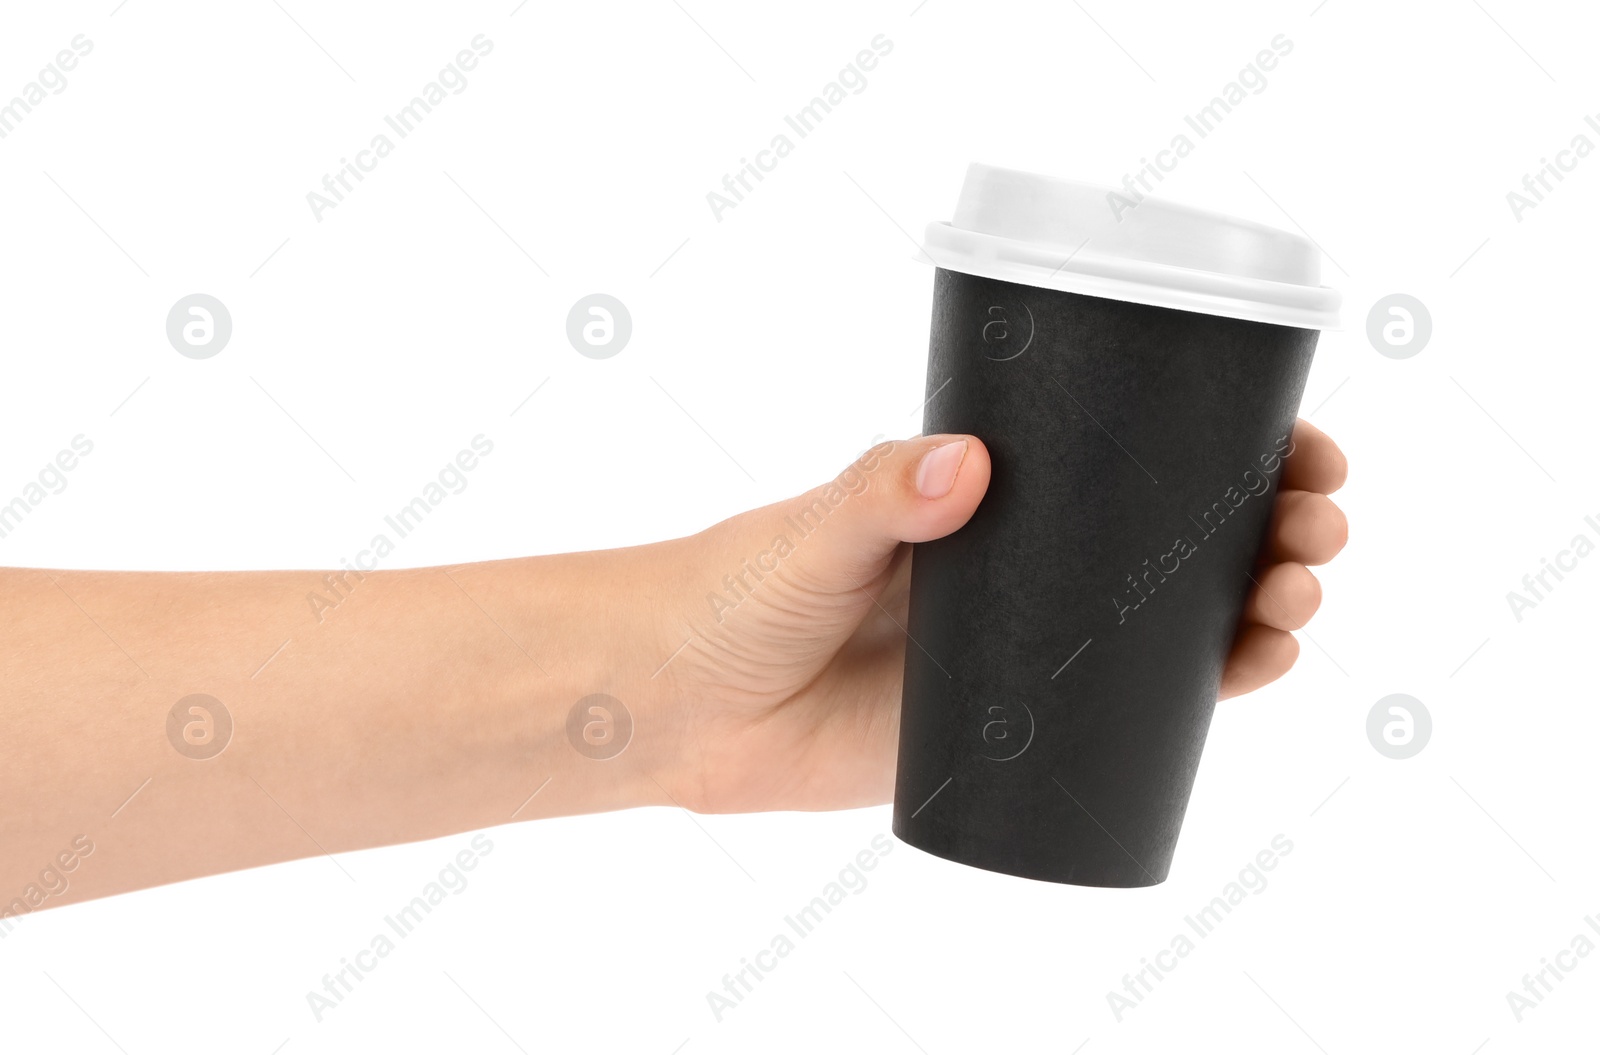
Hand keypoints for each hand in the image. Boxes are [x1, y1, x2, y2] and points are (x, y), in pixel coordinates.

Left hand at [647, 421, 1347, 814]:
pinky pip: (1129, 709)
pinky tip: (1256, 672)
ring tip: (1295, 600)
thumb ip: (875, 496)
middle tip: (1314, 527)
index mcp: (990, 495)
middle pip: (1180, 534)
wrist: (682, 708)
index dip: (1232, 445)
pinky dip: (1204, 691)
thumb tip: (964, 464)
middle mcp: (1025, 563)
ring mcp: (1027, 647)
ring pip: (1174, 620)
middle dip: (1272, 524)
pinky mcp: (1012, 728)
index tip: (1298, 444)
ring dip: (1258, 604)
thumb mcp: (808, 532)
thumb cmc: (731, 596)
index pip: (1132, 452)